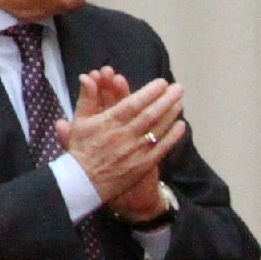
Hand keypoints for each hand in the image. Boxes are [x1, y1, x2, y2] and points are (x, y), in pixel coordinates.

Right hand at [56, 76, 185, 217]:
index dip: (149, 92)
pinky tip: (181, 125)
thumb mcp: (80, 121)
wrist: (84, 182)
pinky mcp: (143, 165)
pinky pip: (160, 149)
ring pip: (157, 129)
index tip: (162, 83)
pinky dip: (172, 137)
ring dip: (171, 114)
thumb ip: (86, 98)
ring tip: (180, 102)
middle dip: (166, 100)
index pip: (133, 104)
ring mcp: (135, 151)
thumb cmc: (82, 149)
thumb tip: (86, 77)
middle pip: (149, 114)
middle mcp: (124, 135)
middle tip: (178, 88)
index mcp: (109, 122)